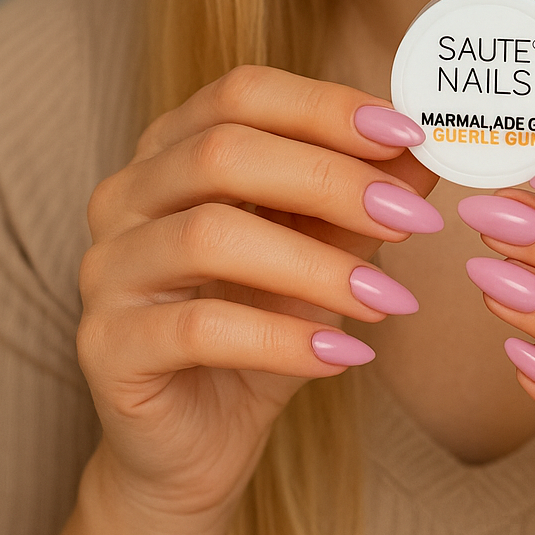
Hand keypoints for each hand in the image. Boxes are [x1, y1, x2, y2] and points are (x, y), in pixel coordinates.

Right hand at [78, 66, 440, 530]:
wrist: (194, 441)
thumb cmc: (258, 324)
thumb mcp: (323, 251)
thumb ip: (362, 197)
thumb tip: (428, 151)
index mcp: (172, 148)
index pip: (242, 92)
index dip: (326, 106)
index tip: (407, 134)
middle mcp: (127, 194)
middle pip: (222, 153)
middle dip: (331, 180)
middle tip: (413, 217)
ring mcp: (107, 269)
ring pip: (209, 236)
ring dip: (316, 265)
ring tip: (388, 298)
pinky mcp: (107, 346)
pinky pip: (199, 329)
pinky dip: (284, 339)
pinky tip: (343, 354)